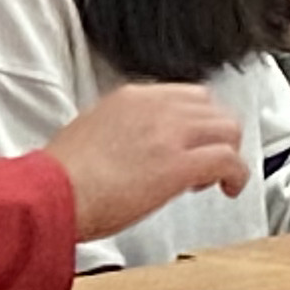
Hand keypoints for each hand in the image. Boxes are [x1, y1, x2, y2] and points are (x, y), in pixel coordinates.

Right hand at [49, 82, 252, 242]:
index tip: (191, 140)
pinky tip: (230, 188)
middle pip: (212, 107)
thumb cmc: (60, 176)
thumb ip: (121, 131)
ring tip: (217, 176)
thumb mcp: (90, 133)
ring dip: (229, 152)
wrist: (53, 193)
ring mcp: (169, 134)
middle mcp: (154, 108)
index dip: (195, 121)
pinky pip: (229, 160)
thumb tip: (134, 148)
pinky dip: (237, 175)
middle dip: (216, 134)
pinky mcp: (180, 165)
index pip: (183, 95)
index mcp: (129, 98)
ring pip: (228, 129)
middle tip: (208, 159)